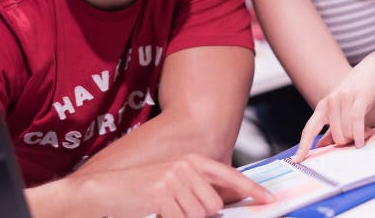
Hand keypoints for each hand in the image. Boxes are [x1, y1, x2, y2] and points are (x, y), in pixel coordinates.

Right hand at [27, 153, 274, 217]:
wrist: (104, 193)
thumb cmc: (139, 193)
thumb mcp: (172, 185)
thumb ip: (199, 192)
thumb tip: (224, 205)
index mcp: (191, 162)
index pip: (230, 176)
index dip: (251, 190)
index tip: (269, 201)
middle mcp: (186, 167)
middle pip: (214, 206)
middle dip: (202, 217)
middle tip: (177, 211)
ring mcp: (174, 179)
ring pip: (200, 216)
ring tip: (163, 211)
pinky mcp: (162, 193)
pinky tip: (156, 213)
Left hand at [292, 50, 374, 161]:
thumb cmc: (359, 92)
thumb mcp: (344, 109)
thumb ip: (333, 127)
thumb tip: (322, 146)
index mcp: (323, 106)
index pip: (309, 129)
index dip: (303, 145)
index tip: (296, 160)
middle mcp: (330, 101)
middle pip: (335, 136)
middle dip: (347, 142)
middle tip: (357, 138)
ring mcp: (343, 97)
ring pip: (345, 130)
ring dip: (356, 137)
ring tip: (364, 132)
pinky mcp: (358, 96)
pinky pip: (356, 121)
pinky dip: (358, 134)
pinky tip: (361, 142)